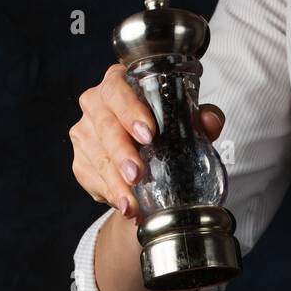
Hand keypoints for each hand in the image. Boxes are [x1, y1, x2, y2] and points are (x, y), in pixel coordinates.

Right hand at [70, 63, 224, 219]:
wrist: (143, 161)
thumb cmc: (163, 130)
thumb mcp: (184, 122)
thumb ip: (200, 118)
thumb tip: (210, 120)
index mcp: (118, 84)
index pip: (117, 89)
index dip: (130, 110)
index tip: (148, 134)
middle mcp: (95, 104)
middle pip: (105, 126)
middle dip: (122, 153)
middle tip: (137, 174)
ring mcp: (84, 133)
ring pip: (97, 157)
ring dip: (115, 182)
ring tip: (131, 202)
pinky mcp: (81, 161)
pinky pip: (92, 178)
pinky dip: (110, 194)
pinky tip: (125, 206)